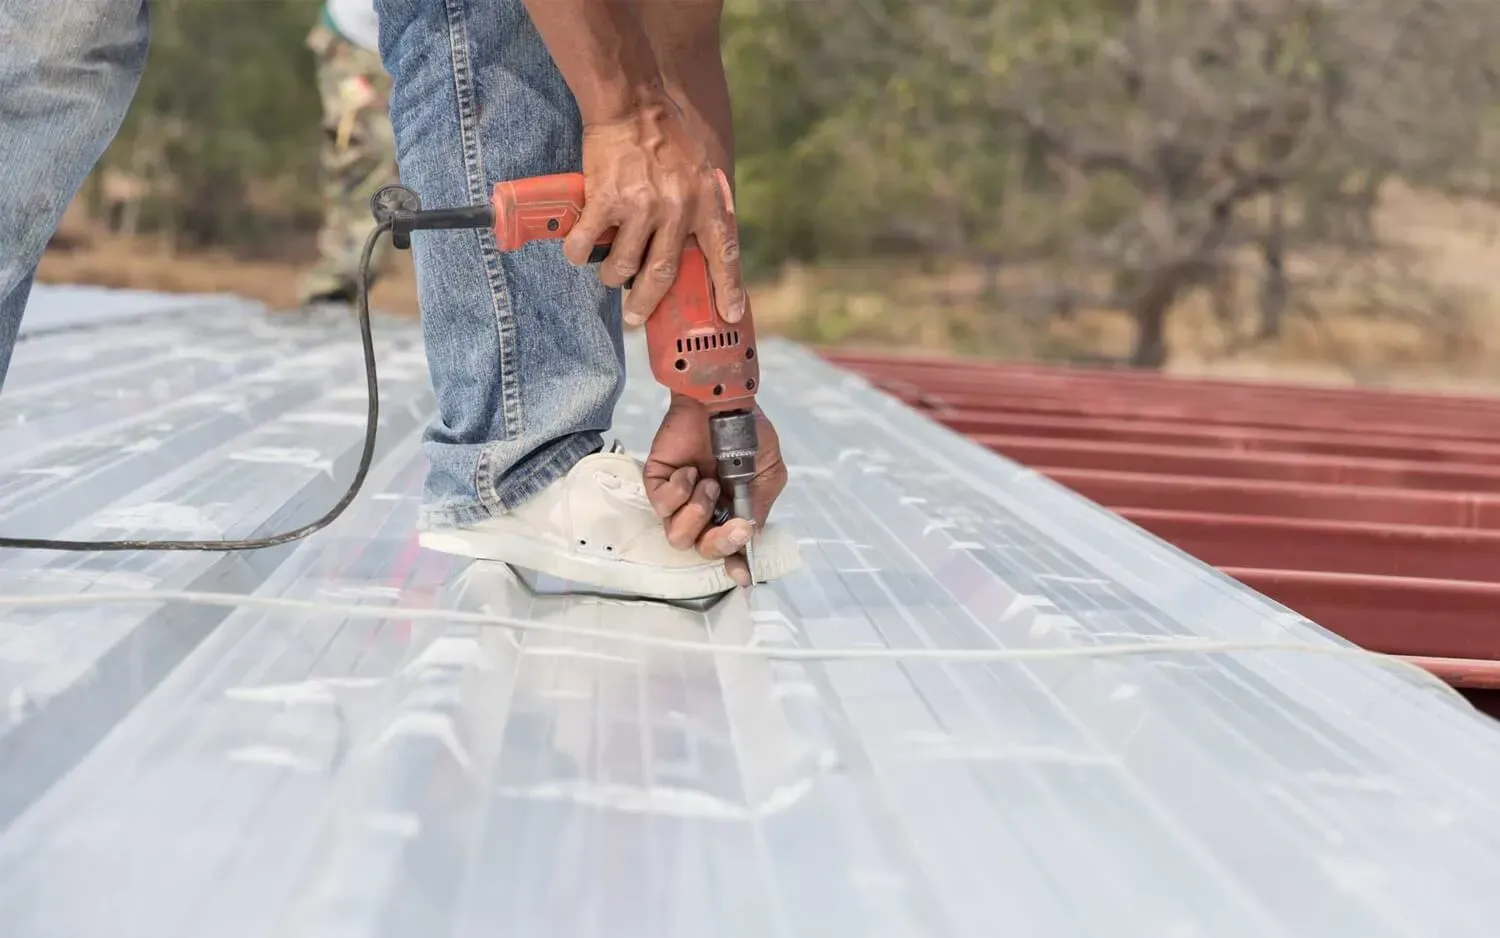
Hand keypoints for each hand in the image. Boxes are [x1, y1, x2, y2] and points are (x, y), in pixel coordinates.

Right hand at [562, 98, 746, 327]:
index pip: (724, 255)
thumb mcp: (702, 171)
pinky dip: (581, 253)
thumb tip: (700, 247)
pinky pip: (588, 242)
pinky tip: (579, 252)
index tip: (730, 315)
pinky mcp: (606, 200)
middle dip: (647, 303)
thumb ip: (704, 207)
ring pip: (624, 264)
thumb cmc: (668, 137)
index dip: (728, 289)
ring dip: (613, 276)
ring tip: (609, 275)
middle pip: (662, 274)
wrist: (633, 104)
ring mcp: (641, 206)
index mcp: (706, 203)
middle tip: (635, 317)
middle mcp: (677, 209)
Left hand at [642, 394, 786, 587]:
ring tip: (708, 482)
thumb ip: (759, 508)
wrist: (722, 400)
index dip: (733, 564)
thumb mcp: (768, 474)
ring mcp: (679, 498)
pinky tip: (689, 471)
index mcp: (731, 510)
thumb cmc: (748, 432)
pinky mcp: (657, 482)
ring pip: (679, 536)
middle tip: (734, 522)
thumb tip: (750, 539)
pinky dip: (679, 490)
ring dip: (699, 510)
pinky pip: (661, 506)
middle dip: (719, 542)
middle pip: (702, 549)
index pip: (728, 548)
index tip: (742, 576)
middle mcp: (704, 509)